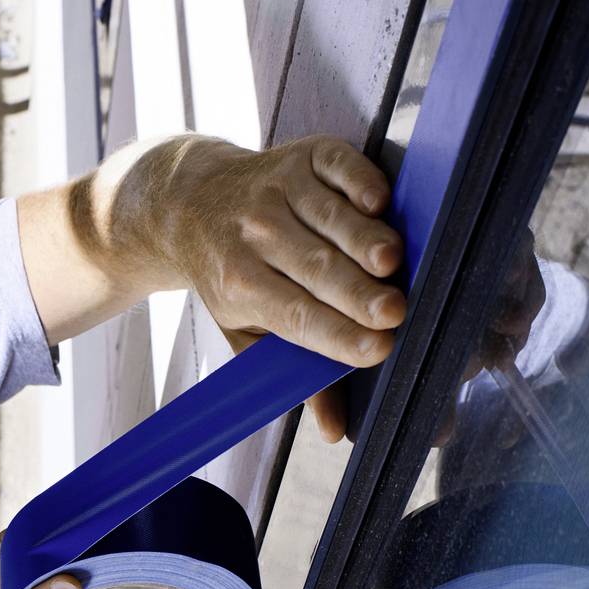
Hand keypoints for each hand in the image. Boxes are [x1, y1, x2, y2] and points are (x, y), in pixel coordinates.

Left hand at [160, 136, 406, 441]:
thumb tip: (337, 432)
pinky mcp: (304, 155)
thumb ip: (294, 376)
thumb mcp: (245, 331)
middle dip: (355, 292)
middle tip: (395, 312)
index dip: (336, 334)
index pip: (296, 316)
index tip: (377, 349)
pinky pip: (338, 166)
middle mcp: (256, 234)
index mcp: (241, 285)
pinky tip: (381, 204)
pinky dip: (360, 182)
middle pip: (315, 268)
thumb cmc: (233, 276)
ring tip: (394, 264)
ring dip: (363, 240)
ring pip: (330, 218)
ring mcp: (279, 189)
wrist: (192, 201)